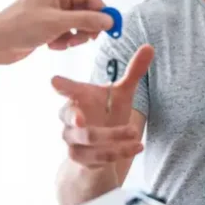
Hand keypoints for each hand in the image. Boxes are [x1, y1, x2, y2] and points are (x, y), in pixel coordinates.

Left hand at [0, 0, 113, 64]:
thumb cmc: (20, 26)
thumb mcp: (59, 23)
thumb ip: (87, 20)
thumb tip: (108, 20)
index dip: (101, 10)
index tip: (110, 25)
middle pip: (84, 11)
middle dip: (86, 26)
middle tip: (88, 39)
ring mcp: (49, 13)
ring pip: (75, 24)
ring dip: (74, 36)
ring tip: (64, 43)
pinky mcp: (45, 27)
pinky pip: (65, 33)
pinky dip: (63, 41)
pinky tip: (52, 45)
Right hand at [52, 45, 154, 166]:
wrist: (103, 147)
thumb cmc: (108, 112)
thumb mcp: (122, 93)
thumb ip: (133, 72)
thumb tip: (150, 46)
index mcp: (78, 97)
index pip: (66, 90)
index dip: (61, 86)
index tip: (55, 82)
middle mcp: (70, 119)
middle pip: (69, 117)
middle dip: (74, 118)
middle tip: (81, 119)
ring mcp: (73, 140)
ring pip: (89, 139)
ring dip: (113, 137)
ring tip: (135, 133)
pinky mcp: (81, 158)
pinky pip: (99, 157)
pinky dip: (120, 152)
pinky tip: (137, 147)